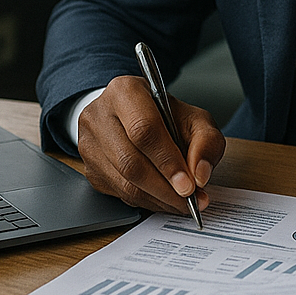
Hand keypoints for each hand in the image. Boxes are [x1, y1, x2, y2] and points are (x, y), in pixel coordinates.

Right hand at [76, 75, 225, 215]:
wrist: (133, 115)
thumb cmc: (164, 116)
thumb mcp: (194, 118)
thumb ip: (206, 141)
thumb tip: (200, 175)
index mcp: (125, 91)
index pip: (143, 129)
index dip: (167, 161)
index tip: (188, 185)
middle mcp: (100, 115)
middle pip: (131, 161)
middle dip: (165, 188)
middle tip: (190, 200)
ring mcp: (89, 143)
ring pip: (124, 182)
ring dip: (158, 199)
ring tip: (183, 204)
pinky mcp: (89, 168)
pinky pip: (118, 193)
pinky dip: (147, 202)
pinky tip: (164, 200)